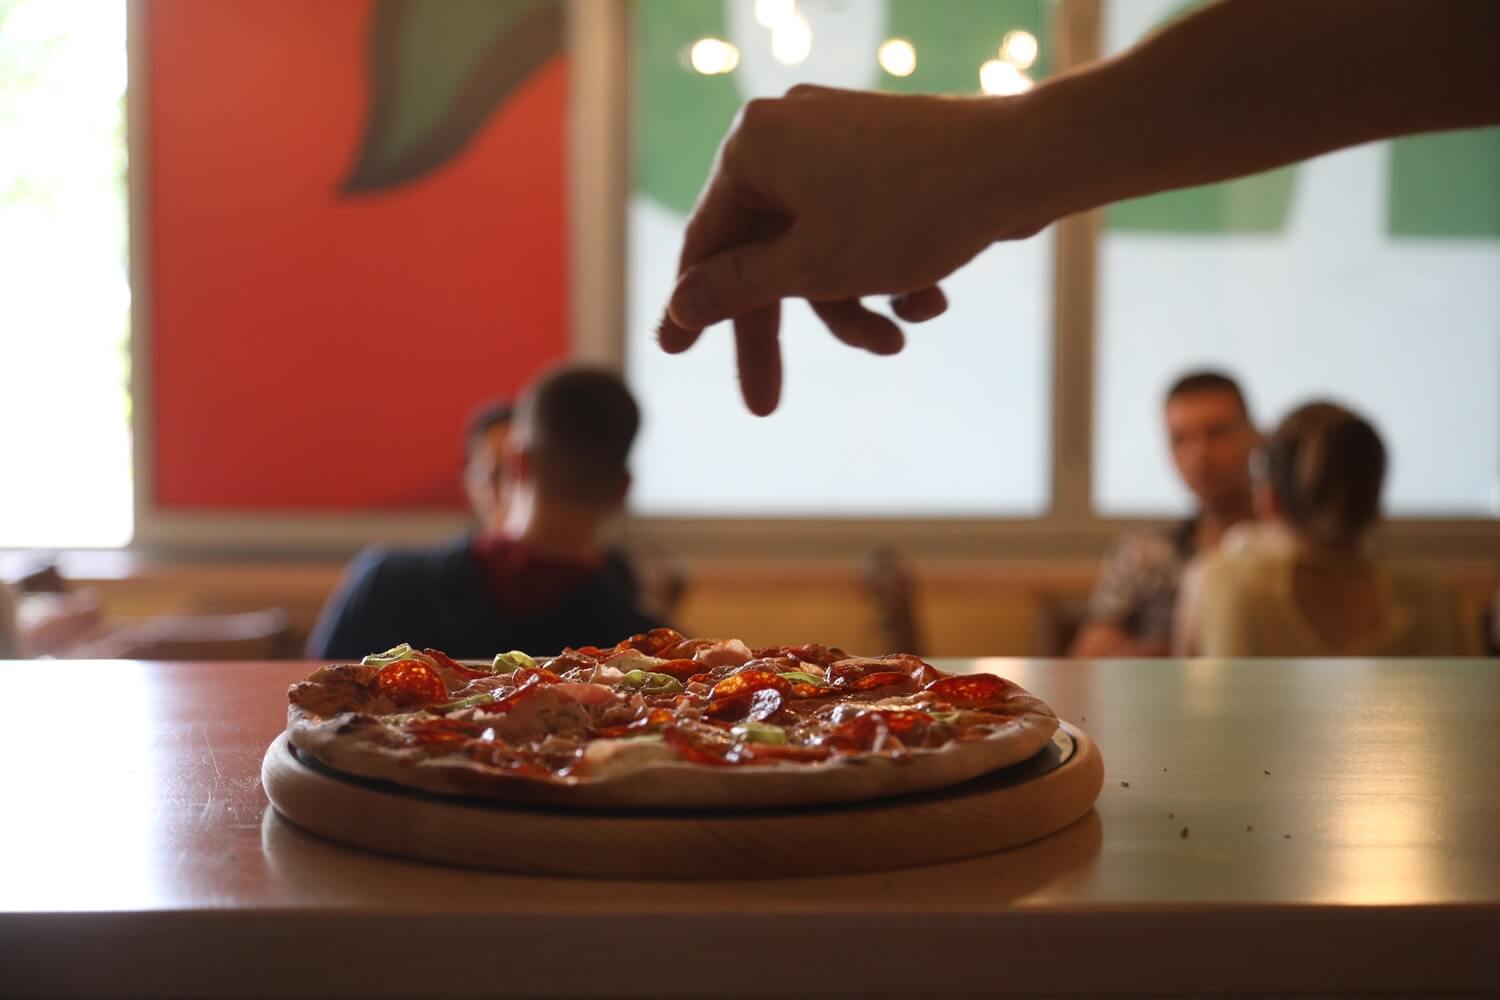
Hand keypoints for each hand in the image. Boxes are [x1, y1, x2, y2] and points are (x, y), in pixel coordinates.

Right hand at [658, 85, 1036, 414]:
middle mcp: (788, 136)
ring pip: (819, 251)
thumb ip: (738, 290)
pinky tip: (932, 297)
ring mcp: (838, 144)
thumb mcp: (811, 268)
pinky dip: (888, 272)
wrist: (1026, 164)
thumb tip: (681, 306)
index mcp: (752, 147)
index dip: (692, 309)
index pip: (706, 243)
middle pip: (765, 255)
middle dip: (785, 329)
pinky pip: (859, 230)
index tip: (672, 354)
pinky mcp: (884, 161)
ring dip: (853, 305)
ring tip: (897, 340)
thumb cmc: (913, 212)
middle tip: (765, 404)